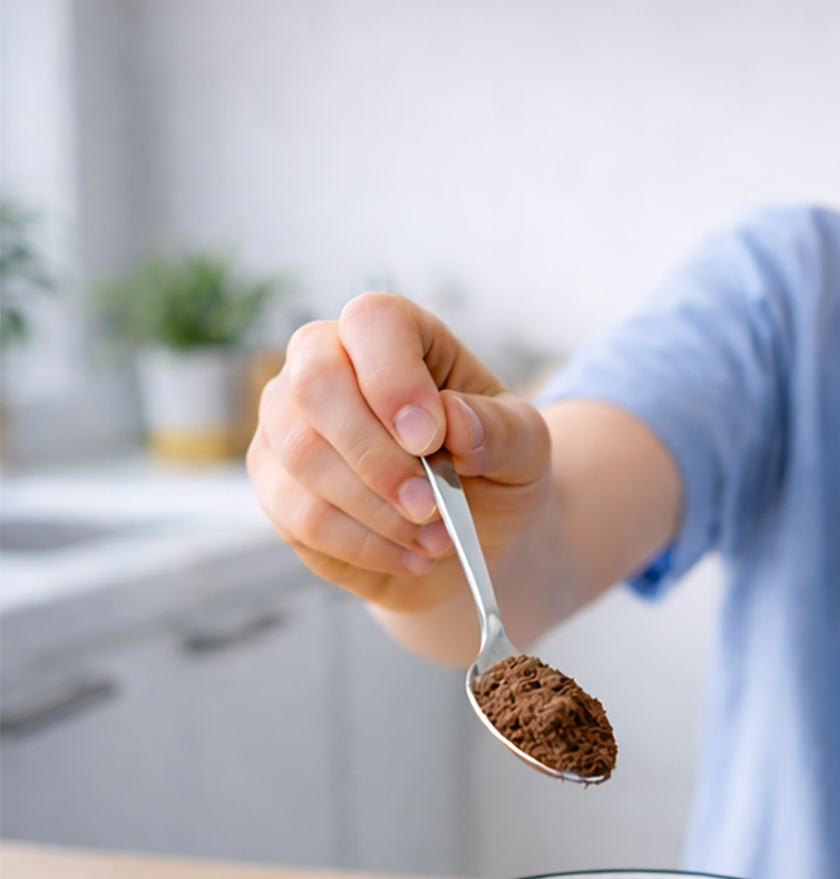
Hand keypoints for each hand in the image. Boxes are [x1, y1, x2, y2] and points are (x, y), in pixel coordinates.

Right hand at [248, 293, 550, 615]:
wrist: (470, 539)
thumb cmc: (494, 474)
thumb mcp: (525, 449)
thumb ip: (500, 429)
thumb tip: (453, 420)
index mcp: (395, 336)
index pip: (371, 323)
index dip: (395, 379)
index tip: (432, 439)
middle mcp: (326, 364)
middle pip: (314, 384)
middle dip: (377, 458)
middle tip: (431, 507)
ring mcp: (288, 423)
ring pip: (302, 456)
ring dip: (377, 511)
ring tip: (436, 538)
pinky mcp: (275, 485)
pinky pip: (300, 515)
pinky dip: (364, 545)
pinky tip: (408, 555)